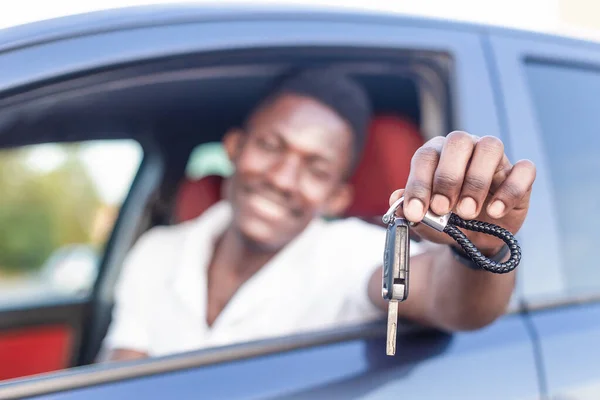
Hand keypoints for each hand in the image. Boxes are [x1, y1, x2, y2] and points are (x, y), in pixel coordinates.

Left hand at [390, 131, 535, 255]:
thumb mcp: (425, 220)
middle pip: (458, 142)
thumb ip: (411, 211)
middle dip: (447, 177)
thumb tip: (397, 203)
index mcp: (438, 154)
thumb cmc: (446, 220)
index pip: (426, 156)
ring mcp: (495, 159)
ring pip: (490, 147)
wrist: (475, 239)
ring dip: (476, 181)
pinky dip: (509, 190)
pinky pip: (523, 170)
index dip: (418, 183)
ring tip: (466, 212)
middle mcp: (466, 148)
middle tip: (442, 209)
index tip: (415, 211)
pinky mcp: (520, 175)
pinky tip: (495, 212)